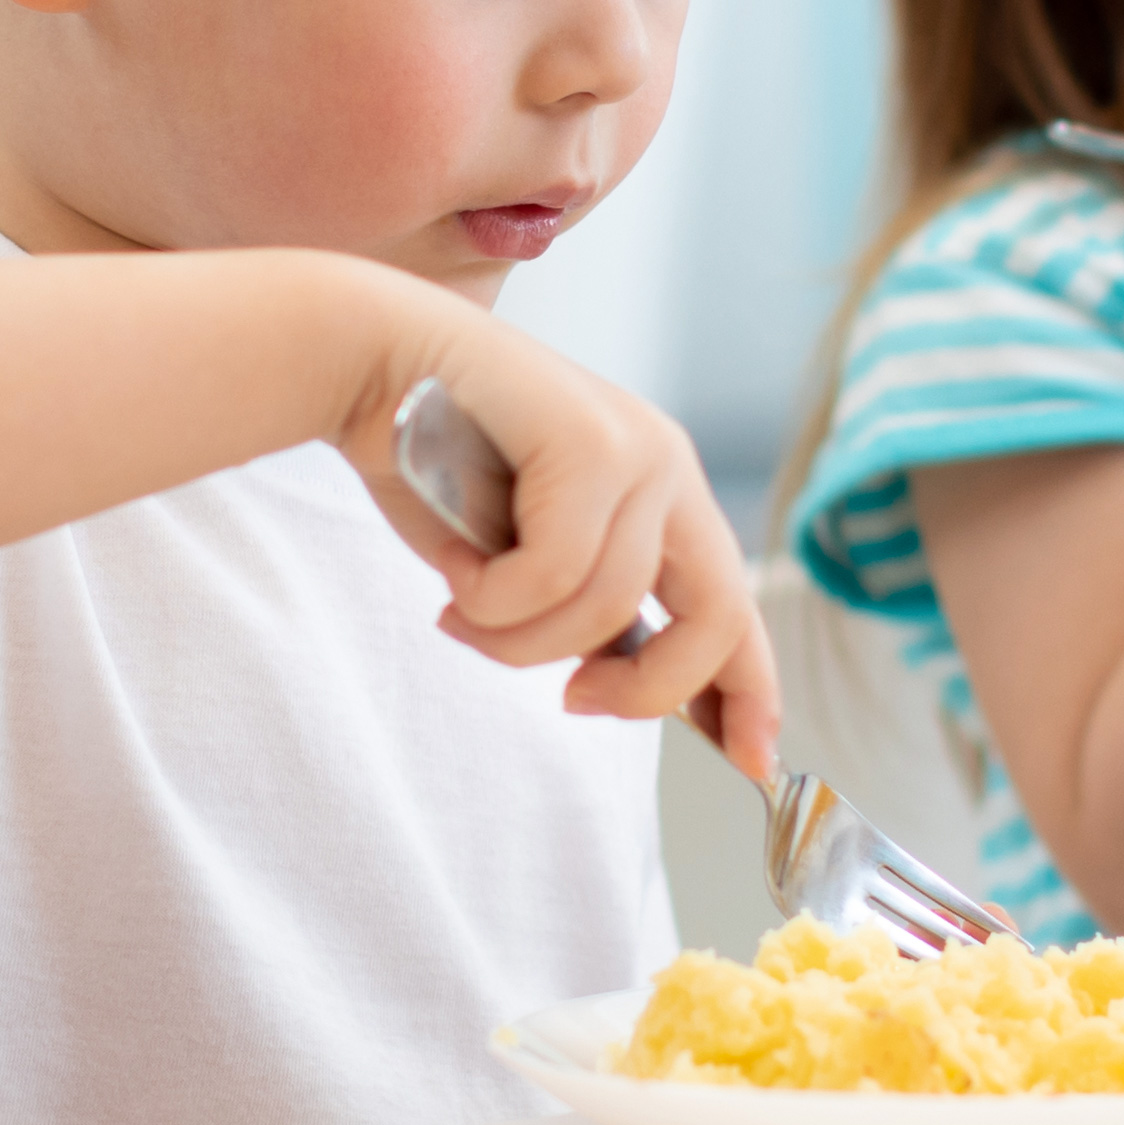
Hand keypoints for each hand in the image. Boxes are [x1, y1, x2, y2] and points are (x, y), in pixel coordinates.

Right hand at [339, 309, 777, 776]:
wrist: (370, 361)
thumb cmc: (431, 461)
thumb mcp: (522, 559)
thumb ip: (577, 610)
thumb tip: (612, 686)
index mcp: (661, 493)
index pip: (734, 606)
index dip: (752, 692)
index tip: (754, 762)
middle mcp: (666, 466)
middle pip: (715, 619)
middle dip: (646, 691)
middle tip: (573, 702)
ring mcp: (637, 450)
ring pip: (607, 610)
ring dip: (519, 639)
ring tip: (462, 608)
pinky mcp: (590, 441)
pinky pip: (554, 574)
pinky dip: (492, 596)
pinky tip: (455, 568)